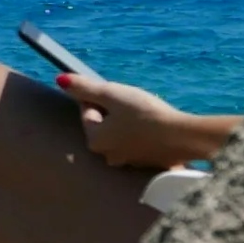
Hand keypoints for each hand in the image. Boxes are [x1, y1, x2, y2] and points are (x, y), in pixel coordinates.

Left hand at [59, 68, 213, 171]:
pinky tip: (155, 125)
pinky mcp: (147, 163)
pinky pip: (137, 141)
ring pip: (120, 132)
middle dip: (114, 110)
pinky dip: (142, 132)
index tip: (118, 93)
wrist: (183, 137)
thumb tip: (60, 79)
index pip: (87, 110)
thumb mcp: (112, 94)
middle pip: (103, 123)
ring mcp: (128, 162)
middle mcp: (107, 156)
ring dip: (129, 121)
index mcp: (95, 140)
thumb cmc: (144, 113)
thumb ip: (84, 87)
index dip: (101, 95)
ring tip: (145, 112)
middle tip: (132, 102)